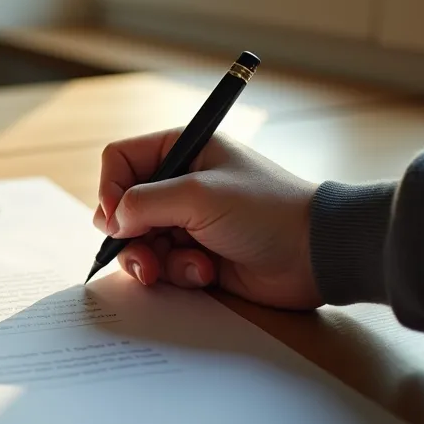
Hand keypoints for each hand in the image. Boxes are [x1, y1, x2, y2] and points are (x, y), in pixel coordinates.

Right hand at [93, 128, 323, 309]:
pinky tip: (207, 273)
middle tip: (143, 255)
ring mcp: (186, 222)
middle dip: (129, 236)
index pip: (120, 160)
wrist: (314, 255)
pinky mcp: (195, 254)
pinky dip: (178, 272)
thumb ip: (144, 202)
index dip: (110, 189)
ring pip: (138, 242)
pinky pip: (162, 266)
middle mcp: (180, 184)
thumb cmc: (264, 211)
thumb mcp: (198, 195)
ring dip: (154, 260)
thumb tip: (111, 221)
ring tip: (185, 268)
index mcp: (183, 151)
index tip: (116, 218)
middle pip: (123, 208)